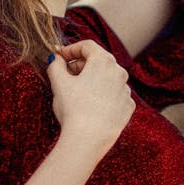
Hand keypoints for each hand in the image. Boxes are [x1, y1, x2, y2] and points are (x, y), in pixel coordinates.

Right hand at [46, 40, 134, 155]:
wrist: (88, 139)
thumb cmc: (73, 108)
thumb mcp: (58, 83)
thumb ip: (56, 65)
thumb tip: (56, 59)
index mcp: (104, 61)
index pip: (87, 46)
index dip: (71, 49)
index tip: (60, 57)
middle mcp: (119, 72)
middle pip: (99, 61)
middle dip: (81, 64)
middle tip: (66, 73)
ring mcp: (126, 90)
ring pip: (108, 78)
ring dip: (93, 80)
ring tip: (78, 91)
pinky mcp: (128, 107)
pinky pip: (114, 95)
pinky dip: (104, 95)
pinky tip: (91, 105)